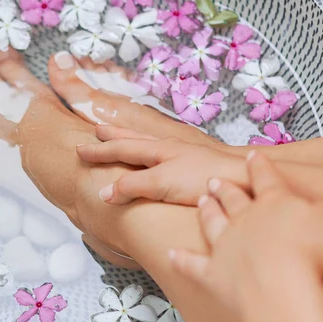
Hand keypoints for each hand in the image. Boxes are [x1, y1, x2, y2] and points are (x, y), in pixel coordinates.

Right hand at [76, 125, 245, 205]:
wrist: (243, 180)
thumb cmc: (203, 180)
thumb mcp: (161, 184)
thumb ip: (131, 186)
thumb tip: (103, 193)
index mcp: (158, 150)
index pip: (120, 149)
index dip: (99, 151)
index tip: (79, 150)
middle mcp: (168, 148)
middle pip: (133, 139)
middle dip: (113, 136)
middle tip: (96, 129)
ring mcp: (183, 154)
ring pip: (148, 142)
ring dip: (130, 138)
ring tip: (121, 134)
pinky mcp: (195, 165)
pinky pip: (163, 151)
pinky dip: (150, 149)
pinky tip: (158, 155)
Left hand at [169, 152, 322, 321]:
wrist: (280, 286)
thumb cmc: (309, 252)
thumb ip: (315, 208)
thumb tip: (311, 207)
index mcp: (271, 202)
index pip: (264, 177)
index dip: (259, 166)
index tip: (252, 156)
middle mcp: (242, 219)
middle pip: (231, 197)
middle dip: (224, 187)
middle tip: (214, 180)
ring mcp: (223, 244)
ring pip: (210, 221)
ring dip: (206, 211)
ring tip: (203, 202)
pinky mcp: (211, 273)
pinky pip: (191, 264)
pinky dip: (181, 259)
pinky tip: (172, 254)